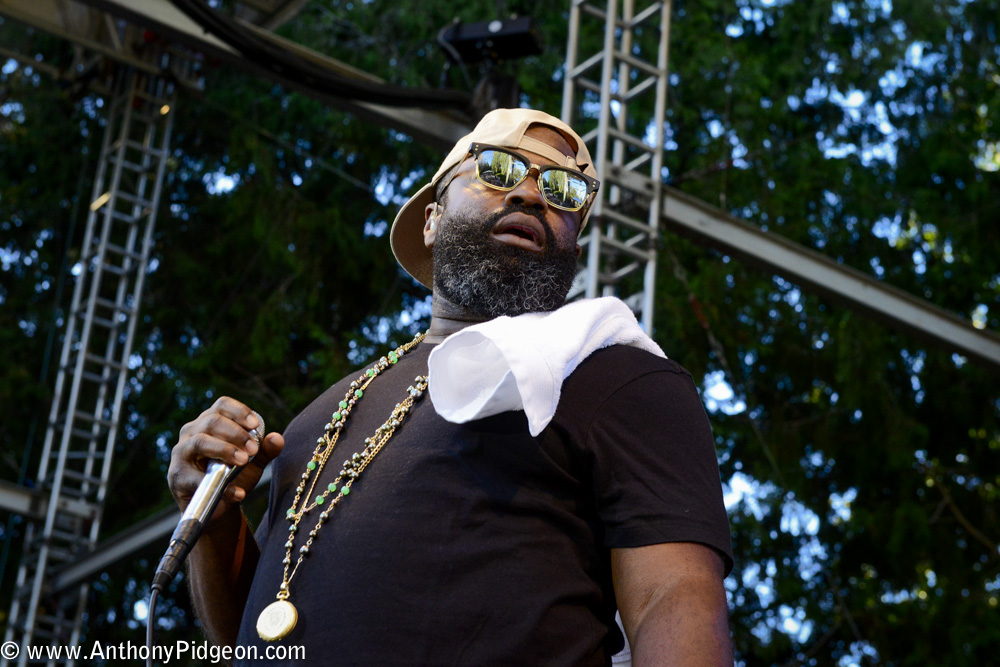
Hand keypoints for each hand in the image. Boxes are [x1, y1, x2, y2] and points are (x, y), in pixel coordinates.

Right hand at [168, 397, 283, 522]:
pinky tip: (238, 493)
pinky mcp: (177, 475)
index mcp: (211, 422)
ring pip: (200, 441)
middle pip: (212, 421)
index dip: (239, 411)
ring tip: (243, 461)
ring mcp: (181, 452)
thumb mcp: (254, 462)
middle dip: (236, 434)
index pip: (222, 405)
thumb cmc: (233, 476)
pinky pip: (196, 477)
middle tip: (254, 449)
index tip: (255, 424)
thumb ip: (265, 450)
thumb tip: (277, 438)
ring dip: (225, 450)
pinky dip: (218, 485)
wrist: (218, 507)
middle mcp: (192, 431)